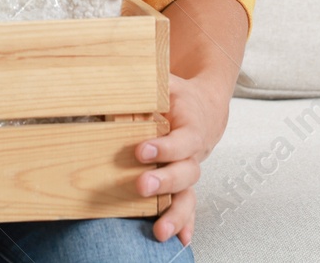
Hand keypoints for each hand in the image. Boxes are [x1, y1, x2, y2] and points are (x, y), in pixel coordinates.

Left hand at [134, 71, 230, 247]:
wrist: (203, 108)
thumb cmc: (178, 95)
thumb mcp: (165, 82)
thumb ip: (146, 82)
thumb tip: (116, 80)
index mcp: (190, 128)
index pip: (180, 141)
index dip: (163, 147)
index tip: (141, 150)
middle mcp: (192, 155)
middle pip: (185, 173)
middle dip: (164, 182)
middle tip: (141, 185)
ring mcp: (189, 172)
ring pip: (187, 197)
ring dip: (175, 215)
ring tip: (159, 231)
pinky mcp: (184, 186)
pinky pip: (187, 208)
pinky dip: (185, 225)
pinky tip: (179, 240)